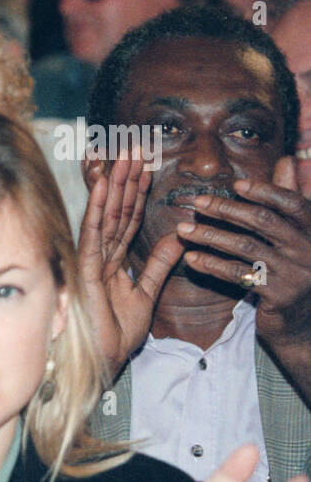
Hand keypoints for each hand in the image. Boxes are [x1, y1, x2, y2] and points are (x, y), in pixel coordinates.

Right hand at [77, 151, 184, 374]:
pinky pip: (92, 234)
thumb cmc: (115, 335)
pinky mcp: (84, 270)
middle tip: (135, 146)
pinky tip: (102, 186)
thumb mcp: (147, 295)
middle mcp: (100, 256)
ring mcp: (90, 261)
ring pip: (105, 216)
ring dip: (114, 184)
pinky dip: (97, 209)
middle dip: (125, 178)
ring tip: (124, 156)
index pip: (127, 220)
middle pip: (116, 210)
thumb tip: (177, 235)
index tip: (146, 166)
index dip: (137, 192)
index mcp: (113, 262)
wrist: (100, 362)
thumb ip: (158, 264)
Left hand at [176, 157, 310, 348]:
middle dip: (226, 210)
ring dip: (210, 236)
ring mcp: (295, 273)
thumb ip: (291, 198)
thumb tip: (286, 160)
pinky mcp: (278, 296)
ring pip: (246, 247)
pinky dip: (212, 265)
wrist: (304, 320)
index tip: (236, 185)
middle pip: (263, 221)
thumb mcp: (298, 232)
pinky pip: (238, 275)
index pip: (292, 202)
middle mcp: (309, 248)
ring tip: (183, 230)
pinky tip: (191, 259)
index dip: (265, 191)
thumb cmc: (296, 268)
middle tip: (197, 203)